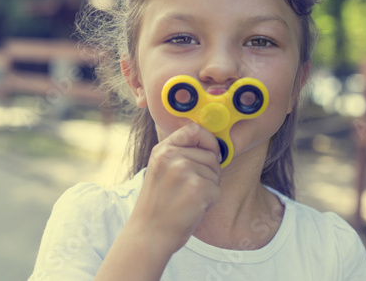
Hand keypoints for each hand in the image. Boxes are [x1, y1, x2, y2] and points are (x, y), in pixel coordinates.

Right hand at [130, 122, 221, 254]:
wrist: (148, 235)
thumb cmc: (158, 205)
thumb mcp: (160, 170)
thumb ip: (179, 153)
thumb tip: (212, 145)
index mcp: (162, 150)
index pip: (193, 129)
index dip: (208, 139)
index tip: (211, 151)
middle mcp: (172, 156)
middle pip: (211, 154)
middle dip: (209, 172)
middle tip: (190, 189)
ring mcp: (184, 171)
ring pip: (216, 173)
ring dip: (209, 188)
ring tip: (188, 199)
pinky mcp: (197, 188)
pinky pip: (217, 190)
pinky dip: (210, 202)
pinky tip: (192, 209)